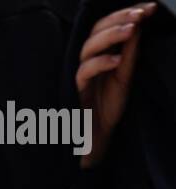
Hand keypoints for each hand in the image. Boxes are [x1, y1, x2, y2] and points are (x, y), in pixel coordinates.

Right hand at [76, 4, 155, 167]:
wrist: (96, 138)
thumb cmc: (107, 108)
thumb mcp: (124, 77)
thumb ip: (129, 54)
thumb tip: (137, 26)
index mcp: (100, 53)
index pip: (109, 26)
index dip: (127, 14)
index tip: (150, 7)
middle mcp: (88, 60)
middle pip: (97, 29)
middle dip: (119, 18)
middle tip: (140, 13)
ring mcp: (81, 74)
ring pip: (89, 46)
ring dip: (110, 35)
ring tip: (131, 29)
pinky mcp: (76, 90)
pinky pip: (84, 71)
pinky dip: (101, 63)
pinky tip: (117, 60)